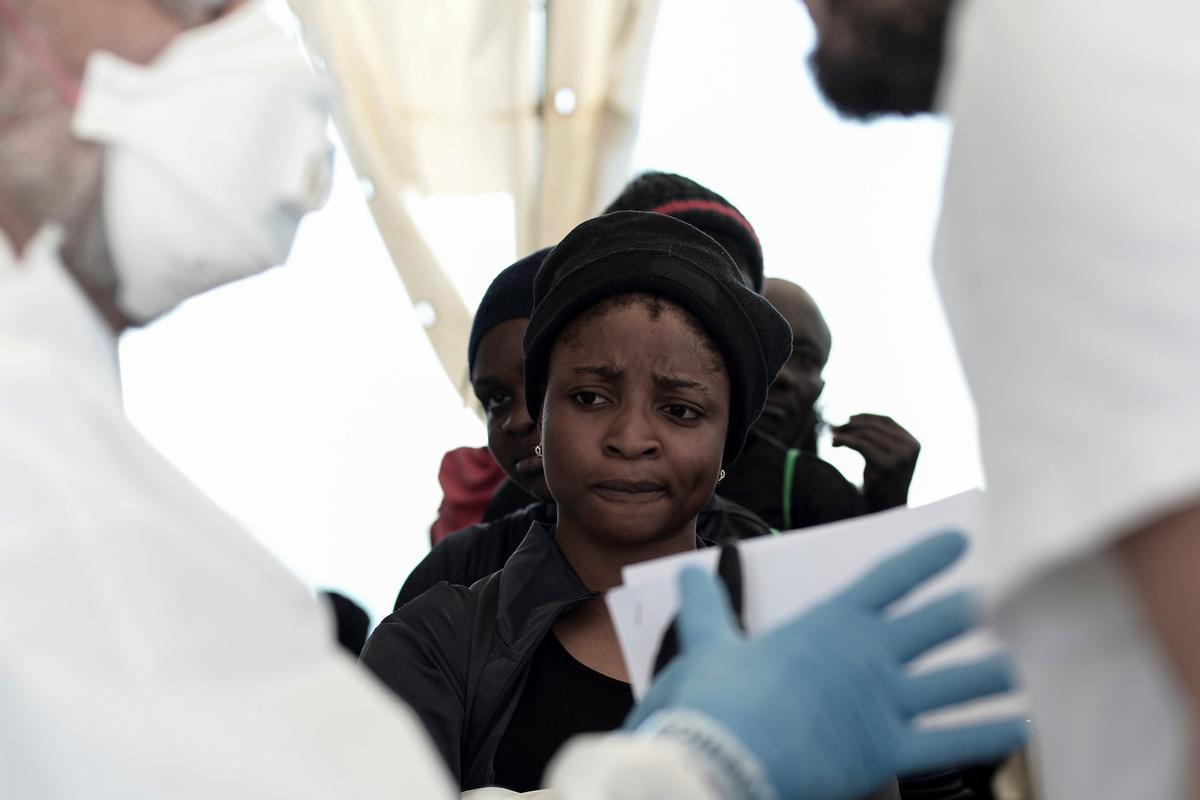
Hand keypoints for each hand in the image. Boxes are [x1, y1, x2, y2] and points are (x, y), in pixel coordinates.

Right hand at [627, 532, 1024, 799]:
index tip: (959, 540)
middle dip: (966, 610)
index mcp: (828, 624)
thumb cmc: (712, 703)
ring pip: (956, 682)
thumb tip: (689, 573)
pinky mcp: (887, 752)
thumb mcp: (705, 645)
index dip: (927, 557)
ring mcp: (883, 703)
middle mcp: (866, 655)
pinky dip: (988, 735)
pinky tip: (1018, 727)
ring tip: (1013, 666)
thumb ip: (705, 607)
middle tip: (992, 599)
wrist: (719, 760)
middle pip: (934, 624)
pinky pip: (951, 743)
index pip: (888, 578)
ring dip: (989, 673)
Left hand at [832, 413, 919, 510]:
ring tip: (832, 437)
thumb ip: (878, 439)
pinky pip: (860, 445)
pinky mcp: (885, 466)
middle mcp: (909, 448)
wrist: (887, 511)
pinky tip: (834, 442)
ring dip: (846, 433)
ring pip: (866, 434)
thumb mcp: (886, 457)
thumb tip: (850, 419)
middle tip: (834, 428)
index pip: (887, 420)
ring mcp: (899, 457)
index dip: (866, 417)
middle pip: (875, 426)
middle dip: (852, 425)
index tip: (848, 419)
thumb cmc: (883, 484)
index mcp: (913, 443)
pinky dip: (845, 441)